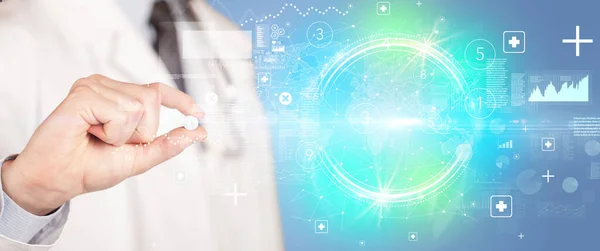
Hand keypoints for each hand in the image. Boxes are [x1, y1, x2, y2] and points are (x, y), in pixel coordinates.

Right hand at [0, 75, 205, 214]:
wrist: (57, 179)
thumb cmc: (90, 167)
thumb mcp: (139, 157)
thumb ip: (168, 144)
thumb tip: (200, 133)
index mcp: (120, 98)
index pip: (157, 90)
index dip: (181, 100)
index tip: (199, 113)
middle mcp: (108, 86)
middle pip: (152, 98)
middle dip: (141, 131)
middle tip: (111, 141)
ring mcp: (94, 87)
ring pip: (138, 107)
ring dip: (122, 134)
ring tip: (97, 137)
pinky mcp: (83, 93)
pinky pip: (120, 112)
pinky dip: (111, 132)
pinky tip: (89, 132)